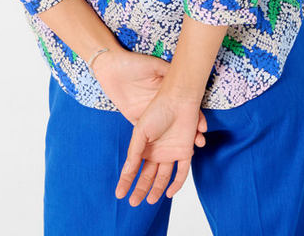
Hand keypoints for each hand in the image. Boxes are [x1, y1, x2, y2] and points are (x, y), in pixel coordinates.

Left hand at [92, 48, 207, 145]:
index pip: (184, 108)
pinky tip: (164, 153)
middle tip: (199, 141)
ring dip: (174, 143)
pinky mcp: (136, 119)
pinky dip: (155, 147)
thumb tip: (184, 75)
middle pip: (178, 124)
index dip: (195, 118)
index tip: (201, 127)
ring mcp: (148, 115)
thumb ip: (168, 70)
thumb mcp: (154, 65)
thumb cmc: (133, 63)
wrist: (111, 67)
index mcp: (165, 93)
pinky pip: (147, 137)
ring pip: (164, 133)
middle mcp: (159, 106)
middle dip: (189, 134)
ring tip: (185, 151)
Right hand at [113, 86, 204, 205]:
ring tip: (150, 201)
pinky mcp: (184, 152)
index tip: (119, 194)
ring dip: (157, 189)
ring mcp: (170, 152)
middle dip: (140, 189)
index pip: (133, 168)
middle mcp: (157, 151)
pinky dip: (176, 184)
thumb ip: (135, 152)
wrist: (178, 100)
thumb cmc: (157, 110)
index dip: (126, 181)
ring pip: (163, 177)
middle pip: (148, 175)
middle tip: (133, 203)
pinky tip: (169, 193)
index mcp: (144, 146)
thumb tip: (127, 171)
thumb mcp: (141, 132)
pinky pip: (181, 172)